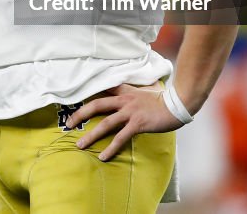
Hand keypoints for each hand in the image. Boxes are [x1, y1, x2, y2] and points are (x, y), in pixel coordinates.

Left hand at [67, 84, 183, 160]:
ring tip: (80, 146)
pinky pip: (121, 137)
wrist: (177, 103)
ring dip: (91, 135)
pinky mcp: (138, 123)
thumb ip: (129, 91)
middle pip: (96, 105)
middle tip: (69, 125)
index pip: (101, 90)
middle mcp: (124, 100)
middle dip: (80, 115)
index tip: (73, 101)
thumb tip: (121, 90)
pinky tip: (103, 156)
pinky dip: (111, 148)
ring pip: (105, 123)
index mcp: (124, 91)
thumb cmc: (161, 98)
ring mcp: (130, 112)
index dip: (86, 94)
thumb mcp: (142, 90)